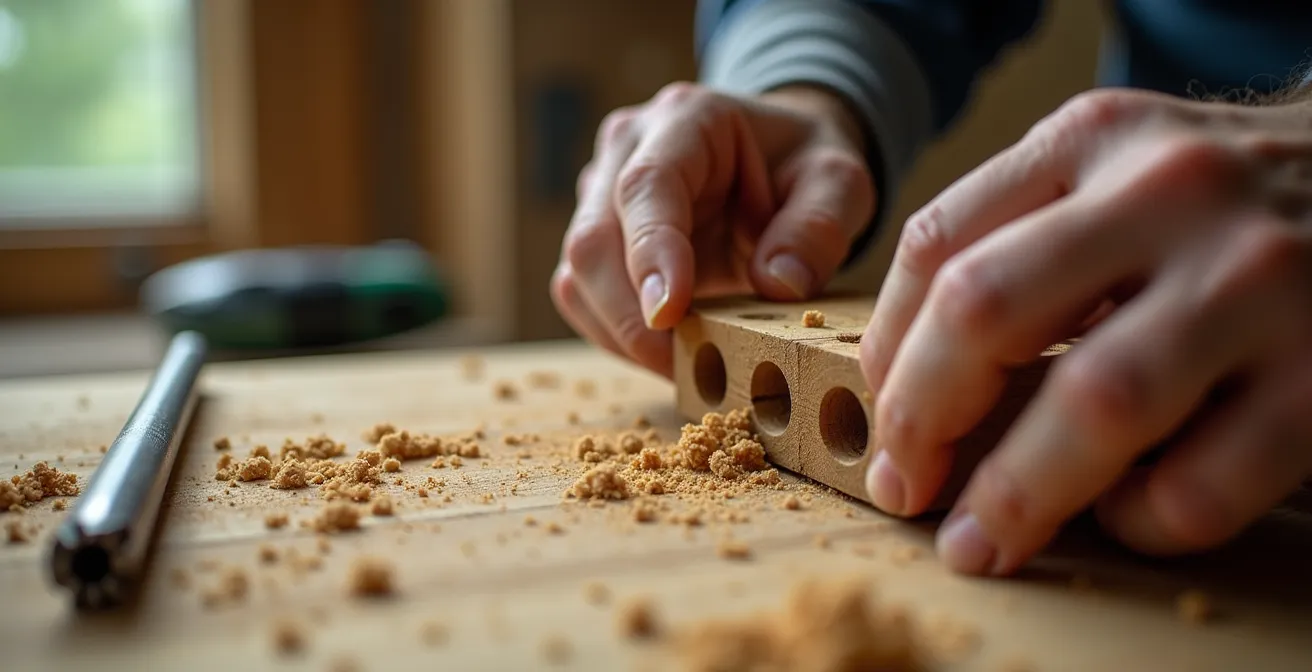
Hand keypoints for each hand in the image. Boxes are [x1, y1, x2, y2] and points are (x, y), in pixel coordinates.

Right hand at [552, 82, 875, 376]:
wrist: (777, 158)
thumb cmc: (803, 166)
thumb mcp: (839, 183)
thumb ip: (818, 227)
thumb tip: (778, 284)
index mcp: (686, 120)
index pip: (647, 186)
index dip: (651, 253)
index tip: (669, 314)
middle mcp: (626, 149)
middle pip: (594, 239)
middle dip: (630, 316)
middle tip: (685, 366)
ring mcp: (600, 193)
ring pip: (577, 277)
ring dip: (622, 334)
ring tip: (686, 363)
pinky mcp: (596, 238)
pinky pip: (584, 298)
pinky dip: (618, 336)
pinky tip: (667, 351)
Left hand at [859, 87, 1311, 574]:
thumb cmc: (1219, 201)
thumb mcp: (1115, 169)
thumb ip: (1019, 239)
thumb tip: (907, 376)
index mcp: (1093, 139)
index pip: (939, 245)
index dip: (885, 349)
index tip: (878, 416)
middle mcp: (1169, 193)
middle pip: (986, 312)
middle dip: (920, 418)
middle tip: (903, 485)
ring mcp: (1256, 281)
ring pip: (1094, 403)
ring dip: (1015, 494)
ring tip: (981, 541)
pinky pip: (1202, 482)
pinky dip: (1142, 520)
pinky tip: (1127, 513)